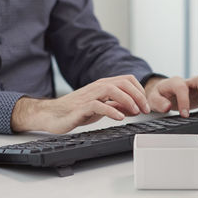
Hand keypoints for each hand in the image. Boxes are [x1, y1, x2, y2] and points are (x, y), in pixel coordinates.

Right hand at [11, 75, 150, 133]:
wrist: (52, 116)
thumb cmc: (76, 111)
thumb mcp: (101, 108)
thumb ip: (116, 105)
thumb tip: (134, 108)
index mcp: (103, 85)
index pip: (127, 80)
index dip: (140, 90)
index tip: (146, 105)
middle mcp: (97, 87)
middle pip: (123, 83)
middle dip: (138, 96)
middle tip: (145, 110)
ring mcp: (89, 96)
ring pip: (112, 89)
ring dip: (128, 100)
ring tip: (135, 112)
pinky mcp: (81, 108)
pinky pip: (98, 105)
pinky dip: (111, 110)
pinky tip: (120, 117)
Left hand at [144, 75, 197, 116]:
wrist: (163, 92)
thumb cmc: (159, 95)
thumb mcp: (152, 99)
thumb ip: (159, 102)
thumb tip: (167, 106)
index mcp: (174, 82)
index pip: (181, 87)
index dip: (184, 100)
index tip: (184, 114)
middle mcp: (188, 81)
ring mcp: (197, 85)